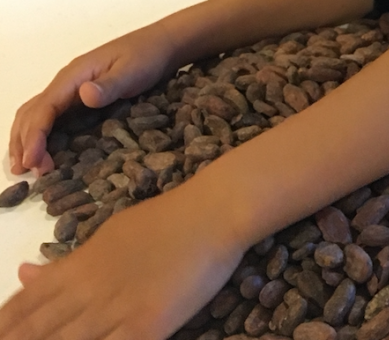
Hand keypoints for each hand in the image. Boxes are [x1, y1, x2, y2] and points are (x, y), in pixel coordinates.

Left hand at [0, 178, 243, 339]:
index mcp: (79, 265)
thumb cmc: (166, 218)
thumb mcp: (110, 233)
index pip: (22, 307)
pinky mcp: (147, 328)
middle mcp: (90, 290)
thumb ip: (68, 261)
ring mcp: (117, 311)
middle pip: (36, 334)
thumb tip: (24, 273)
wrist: (215, 211)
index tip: (1, 335)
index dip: (4, 326)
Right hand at [9, 23, 179, 174]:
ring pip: (37, 114)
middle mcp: (67, 83)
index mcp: (74, 76)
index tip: (32, 161)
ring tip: (25, 166)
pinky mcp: (82, 97)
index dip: (34, 136)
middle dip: (24, 141)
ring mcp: (73, 89)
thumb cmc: (148, 55)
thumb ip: (109, 85)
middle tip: (26, 171)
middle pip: (32, 112)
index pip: (43, 108)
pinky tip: (45, 151)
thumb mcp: (132, 70)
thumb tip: (84, 95)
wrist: (163, 44)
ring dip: (27, 139)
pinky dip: (41, 134)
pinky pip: (52, 116)